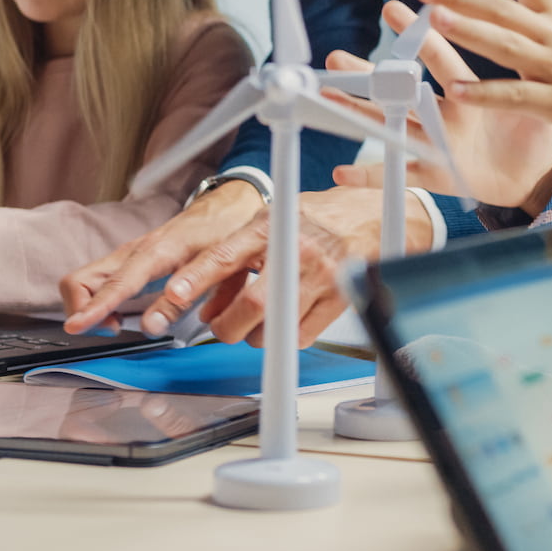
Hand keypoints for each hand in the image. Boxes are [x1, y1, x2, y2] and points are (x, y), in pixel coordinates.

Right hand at [61, 178, 265, 335]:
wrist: (226, 210)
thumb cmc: (220, 234)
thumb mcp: (212, 270)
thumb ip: (182, 300)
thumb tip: (152, 325)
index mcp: (154, 252)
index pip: (112, 284)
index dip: (91, 308)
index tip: (75, 327)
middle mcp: (132, 252)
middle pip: (79, 280)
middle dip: (81, 310)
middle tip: (110, 329)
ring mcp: (126, 256)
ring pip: (83, 281)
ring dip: (88, 308)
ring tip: (115, 325)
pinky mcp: (128, 261)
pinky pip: (97, 282)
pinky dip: (98, 302)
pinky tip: (118, 316)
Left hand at [132, 186, 400, 347]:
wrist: (375, 214)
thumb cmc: (320, 216)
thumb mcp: (273, 219)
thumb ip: (237, 255)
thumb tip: (206, 300)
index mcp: (273, 224)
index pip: (226, 254)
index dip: (198, 277)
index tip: (175, 294)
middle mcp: (298, 249)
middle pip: (251, 303)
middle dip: (227, 325)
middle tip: (221, 327)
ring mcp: (322, 276)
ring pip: (274, 326)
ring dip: (256, 334)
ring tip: (256, 323)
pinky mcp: (341, 298)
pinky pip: (302, 336)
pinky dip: (285, 336)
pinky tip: (285, 321)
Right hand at [326, 0, 551, 213]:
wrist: (540, 175)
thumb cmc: (536, 131)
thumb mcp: (535, 99)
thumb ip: (527, 72)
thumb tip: (537, 31)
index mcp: (466, 90)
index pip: (438, 58)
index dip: (418, 36)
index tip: (394, 10)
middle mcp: (444, 113)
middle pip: (401, 90)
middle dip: (368, 74)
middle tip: (337, 58)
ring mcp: (436, 143)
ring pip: (391, 125)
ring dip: (359, 113)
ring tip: (327, 98)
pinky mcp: (437, 173)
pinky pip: (401, 173)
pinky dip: (371, 175)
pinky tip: (343, 172)